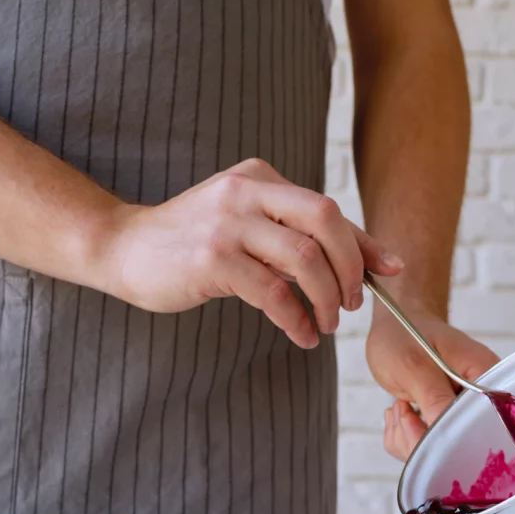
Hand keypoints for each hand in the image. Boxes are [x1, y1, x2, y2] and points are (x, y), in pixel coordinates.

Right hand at [99, 158, 402, 347]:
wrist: (124, 248)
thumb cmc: (193, 245)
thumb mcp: (250, 229)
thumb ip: (301, 238)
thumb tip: (375, 263)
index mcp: (259, 178)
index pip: (327, 209)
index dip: (363, 244)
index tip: (390, 272)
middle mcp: (246, 192)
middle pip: (325, 220)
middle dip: (349, 268)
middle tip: (351, 303)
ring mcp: (228, 224)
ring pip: (304, 258)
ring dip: (326, 298)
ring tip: (326, 324)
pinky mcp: (212, 259)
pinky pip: (273, 293)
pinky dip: (296, 319)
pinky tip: (301, 335)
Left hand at [366, 307, 498, 460]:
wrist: (395, 326)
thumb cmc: (406, 333)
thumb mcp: (415, 365)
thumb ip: (435, 398)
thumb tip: (450, 434)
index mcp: (486, 379)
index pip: (482, 425)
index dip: (451, 436)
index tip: (418, 418)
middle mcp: (480, 400)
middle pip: (461, 445)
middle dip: (422, 438)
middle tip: (402, 409)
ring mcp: (461, 413)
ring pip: (438, 451)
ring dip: (408, 436)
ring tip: (398, 407)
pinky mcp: (443, 421)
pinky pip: (424, 447)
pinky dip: (404, 436)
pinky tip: (399, 412)